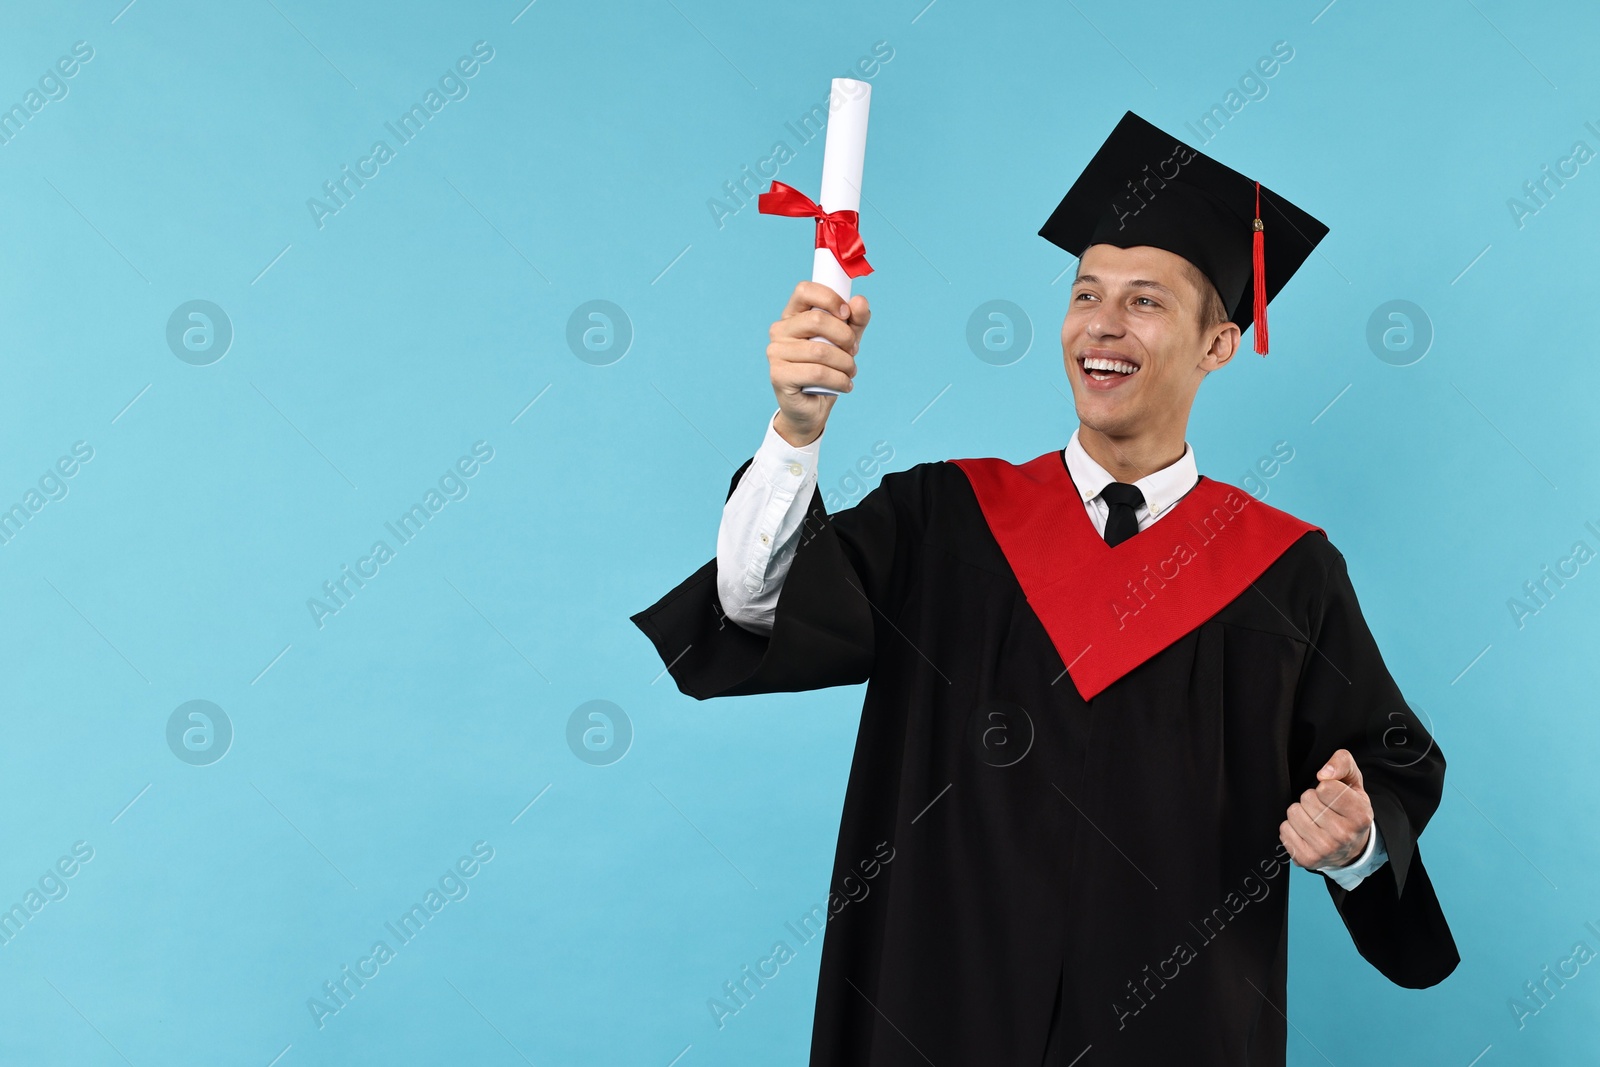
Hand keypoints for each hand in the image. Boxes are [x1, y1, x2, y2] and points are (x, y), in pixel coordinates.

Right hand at [767, 280, 871, 445]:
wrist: (812, 407)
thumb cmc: (827, 368)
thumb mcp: (846, 340)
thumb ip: (855, 320)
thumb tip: (859, 301)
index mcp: (793, 315)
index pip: (805, 290)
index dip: (829, 298)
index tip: (846, 313)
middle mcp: (779, 331)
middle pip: (817, 320)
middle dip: (845, 337)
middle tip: (854, 351)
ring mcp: (776, 353)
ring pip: (820, 351)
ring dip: (845, 363)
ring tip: (850, 372)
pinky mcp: (778, 375)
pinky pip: (817, 372)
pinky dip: (839, 380)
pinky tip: (845, 385)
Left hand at [1280, 748, 1374, 869]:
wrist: (1351, 848)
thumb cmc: (1349, 808)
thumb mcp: (1353, 782)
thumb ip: (1342, 763)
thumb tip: (1323, 774)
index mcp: (1360, 815)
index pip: (1325, 788)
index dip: (1325, 787)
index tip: (1333, 795)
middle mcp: (1344, 835)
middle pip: (1307, 799)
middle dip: (1312, 799)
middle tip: (1324, 809)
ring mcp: (1325, 850)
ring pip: (1293, 813)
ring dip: (1301, 812)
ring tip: (1315, 819)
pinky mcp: (1306, 859)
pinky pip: (1284, 830)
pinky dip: (1292, 827)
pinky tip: (1307, 832)